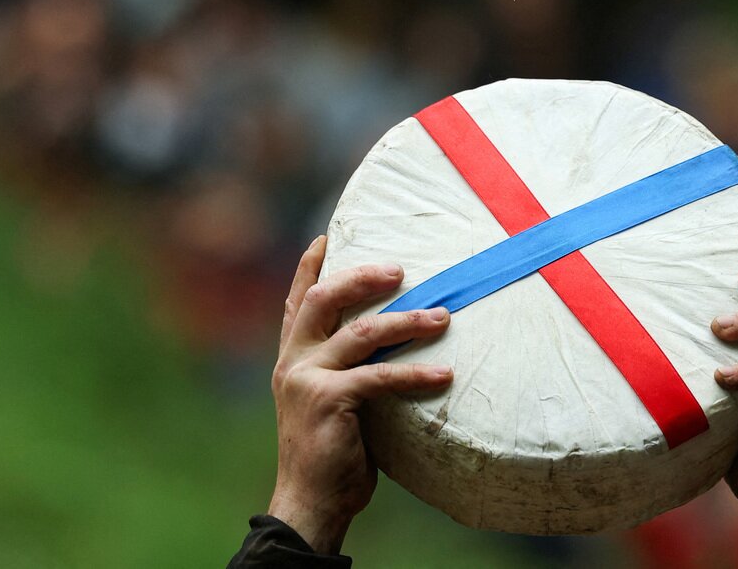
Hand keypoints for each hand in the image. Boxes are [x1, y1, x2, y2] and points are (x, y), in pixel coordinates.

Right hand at [267, 236, 453, 553]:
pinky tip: (445, 375)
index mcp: (291, 358)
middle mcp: (293, 362)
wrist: (311, 501)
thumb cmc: (332, 453)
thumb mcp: (330, 401)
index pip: (297, 301)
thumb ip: (347, 368)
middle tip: (400, 269)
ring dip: (407, 321)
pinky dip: (416, 373)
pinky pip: (381, 376)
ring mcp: (307, 379)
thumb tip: (393, 339)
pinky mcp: (328, 401)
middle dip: (361, 277)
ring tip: (443, 317)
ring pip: (361, 332)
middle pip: (323, 299)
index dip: (310, 268)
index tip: (325, 236)